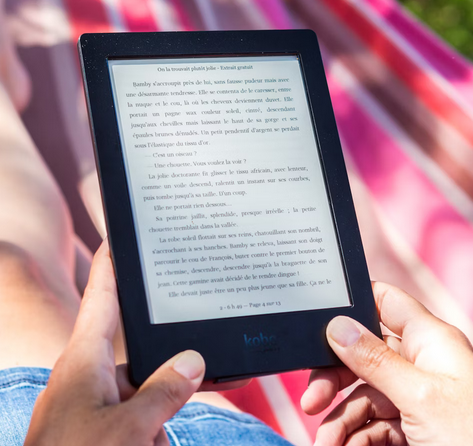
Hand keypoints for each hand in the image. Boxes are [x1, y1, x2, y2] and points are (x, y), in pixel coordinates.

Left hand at [24, 241, 204, 445]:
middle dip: (168, 374)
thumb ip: (164, 393)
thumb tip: (192, 361)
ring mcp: (95, 407)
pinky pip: (140, 421)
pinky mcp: (102, 431)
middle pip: (141, 354)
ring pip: (147, 396)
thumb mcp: (126, 432)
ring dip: (159, 421)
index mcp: (84, 362)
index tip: (122, 235)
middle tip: (202, 362)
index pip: (102, 297)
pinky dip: (152, 433)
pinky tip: (152, 444)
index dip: (113, 264)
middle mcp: (89, 377)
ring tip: (150, 442)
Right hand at [302, 282, 472, 445]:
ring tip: (326, 442)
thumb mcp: (419, 396)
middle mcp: (423, 361)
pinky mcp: (417, 425)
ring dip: (341, 418)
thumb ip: (375, 360)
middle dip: (336, 377)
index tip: (318, 320)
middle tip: (311, 401)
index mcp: (430, 338)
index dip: (353, 303)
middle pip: (365, 354)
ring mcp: (419, 395)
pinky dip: (357, 436)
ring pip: (366, 394)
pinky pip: (376, 422)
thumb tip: (338, 325)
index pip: (386, 301)